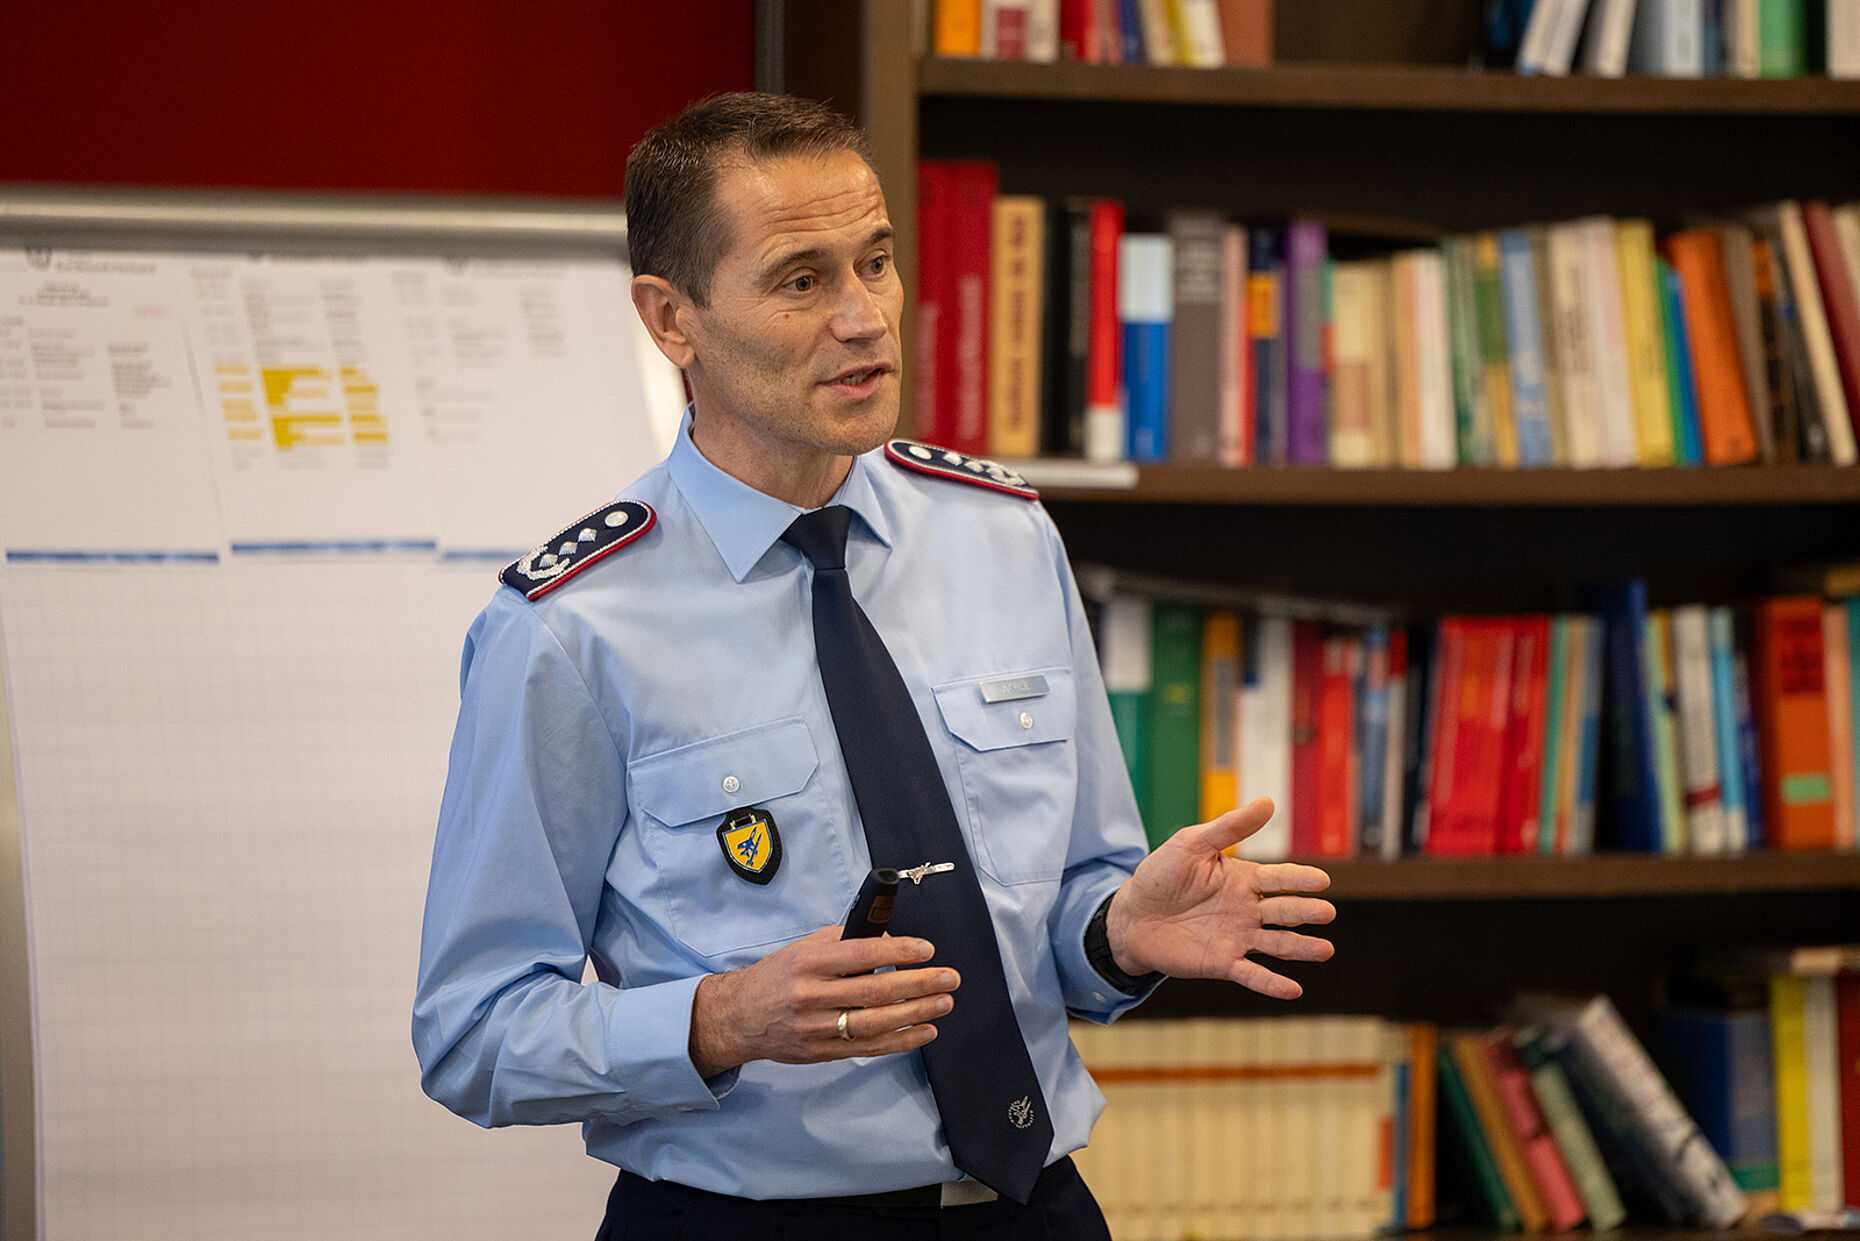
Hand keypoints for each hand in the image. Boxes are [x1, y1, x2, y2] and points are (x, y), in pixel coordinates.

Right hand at [688, 927, 959, 1076]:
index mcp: (808, 963)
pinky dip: (901, 1041)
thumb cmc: (778, 976)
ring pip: (875, 1023)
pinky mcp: (822, 1052)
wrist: (740, 1017)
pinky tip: (924, 1031)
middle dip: (918, 984)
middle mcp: (811, 996)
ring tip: (943, 1003)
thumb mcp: (804, 948)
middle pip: (874, 991)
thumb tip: (889, 941)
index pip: (860, 954)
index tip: (926, 949)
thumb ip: (843, 943)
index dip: (898, 950)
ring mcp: (817, 1028)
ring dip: (916, 1014)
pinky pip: (869, 1047)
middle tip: (949, 978)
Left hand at [1106, 797, 1334, 998]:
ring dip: (1300, 948)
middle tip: (1326, 912)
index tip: (1321, 880)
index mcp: (1244, 879)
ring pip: (1276, 944)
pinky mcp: (1222, 963)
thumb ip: (1229, 828)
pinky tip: (1293, 990)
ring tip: (1325, 950)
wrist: (1132, 915)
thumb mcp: (1191, 843)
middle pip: (1284, 911)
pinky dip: (1272, 984)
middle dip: (1305, 911)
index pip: (1279, 878)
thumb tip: (1268, 801)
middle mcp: (1247, 910)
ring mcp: (1237, 938)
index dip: (1300, 879)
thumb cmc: (1161, 874)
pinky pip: (1251, 974)